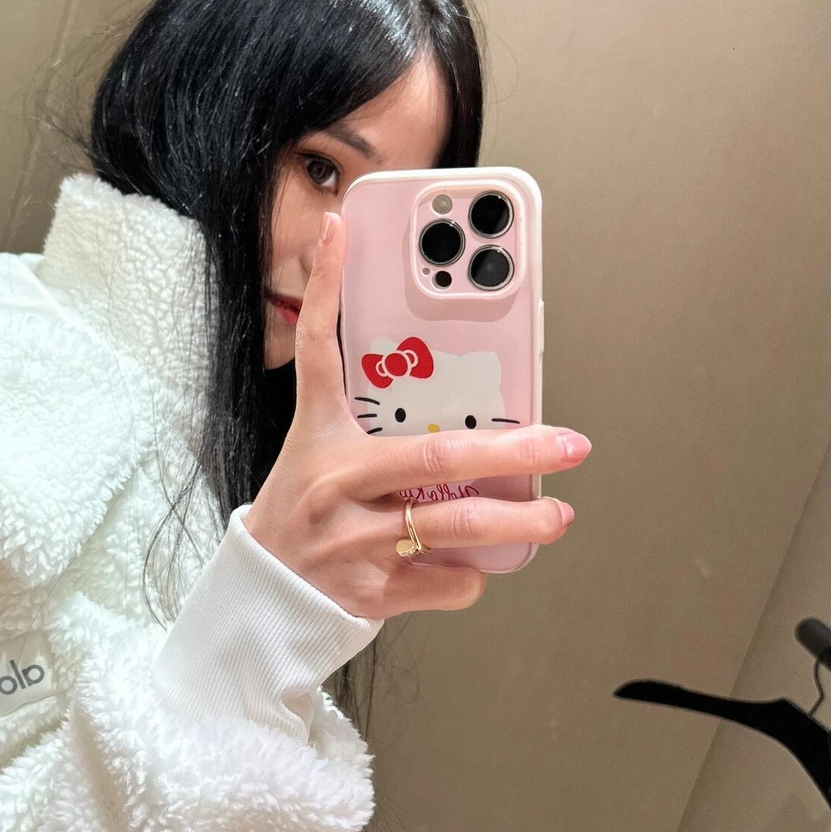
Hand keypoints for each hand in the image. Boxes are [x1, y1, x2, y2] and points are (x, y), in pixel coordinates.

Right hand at [243, 210, 590, 620]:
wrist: (264, 600)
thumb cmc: (305, 517)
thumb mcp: (319, 455)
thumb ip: (372, 423)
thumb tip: (444, 396)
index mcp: (323, 440)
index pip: (319, 352)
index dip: (328, 289)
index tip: (340, 231)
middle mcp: (338, 486)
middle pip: (436, 458)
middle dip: (514, 452)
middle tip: (566, 446)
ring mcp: (354, 542)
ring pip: (456, 528)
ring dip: (519, 523)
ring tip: (555, 517)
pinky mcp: (371, 593)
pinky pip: (447, 581)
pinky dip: (471, 575)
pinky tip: (470, 566)